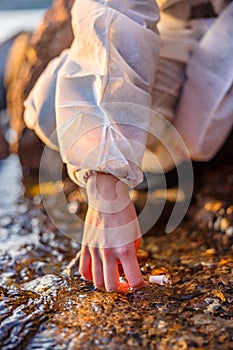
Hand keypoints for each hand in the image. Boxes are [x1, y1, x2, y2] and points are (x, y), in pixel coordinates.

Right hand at [79, 173, 144, 291]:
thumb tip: (126, 269)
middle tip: (126, 283)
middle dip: (121, 289)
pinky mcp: (85, 247)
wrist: (107, 197)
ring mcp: (94, 250)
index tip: (141, 284)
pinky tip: (100, 272)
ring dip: (106, 284)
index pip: (134, 280)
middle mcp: (108, 252)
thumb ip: (132, 254)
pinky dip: (92, 277)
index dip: (140, 286)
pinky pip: (84, 271)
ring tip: (113, 277)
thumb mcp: (136, 234)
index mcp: (125, 249)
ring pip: (96, 282)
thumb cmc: (125, 214)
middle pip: (111, 287)